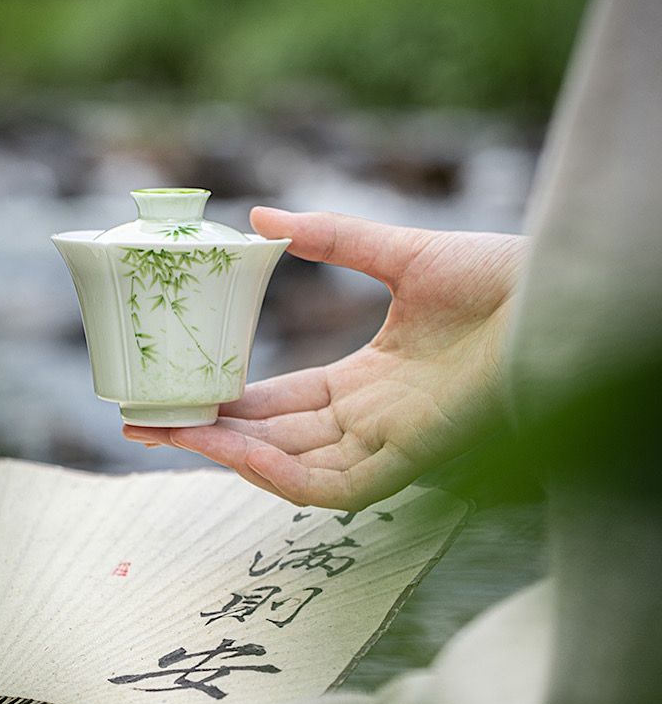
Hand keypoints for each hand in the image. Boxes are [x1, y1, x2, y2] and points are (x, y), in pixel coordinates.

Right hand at [124, 207, 527, 510]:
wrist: (559, 291)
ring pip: (293, 470)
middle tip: (144, 422)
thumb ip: (330, 238)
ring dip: (229, 456)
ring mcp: (389, 446)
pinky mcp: (411, 461)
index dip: (228, 402)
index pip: (283, 403)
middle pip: (275, 440)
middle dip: (208, 435)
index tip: (177, 393)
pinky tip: (233, 451)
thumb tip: (260, 215)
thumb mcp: (396, 253)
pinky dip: (279, 476)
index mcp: (369, 381)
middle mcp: (371, 422)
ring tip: (169, 432)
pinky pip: (333, 488)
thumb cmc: (498, 276)